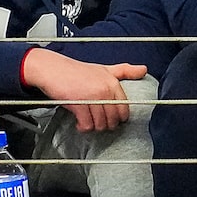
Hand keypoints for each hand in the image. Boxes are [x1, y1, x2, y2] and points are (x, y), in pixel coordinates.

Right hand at [20, 48, 147, 134]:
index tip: (112, 119)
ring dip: (93, 127)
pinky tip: (79, 122)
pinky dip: (83, 127)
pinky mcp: (79, 105)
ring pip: (101, 124)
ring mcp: (92, 97)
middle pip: (113, 119)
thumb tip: (144, 69)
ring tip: (87, 120)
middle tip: (97, 121)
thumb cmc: (76, 71)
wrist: (52, 69)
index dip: (119, 118)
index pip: (124, 108)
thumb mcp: (103, 68)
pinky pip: (87, 125)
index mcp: (112, 81)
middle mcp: (104, 89)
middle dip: (106, 125)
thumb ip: (124, 71)